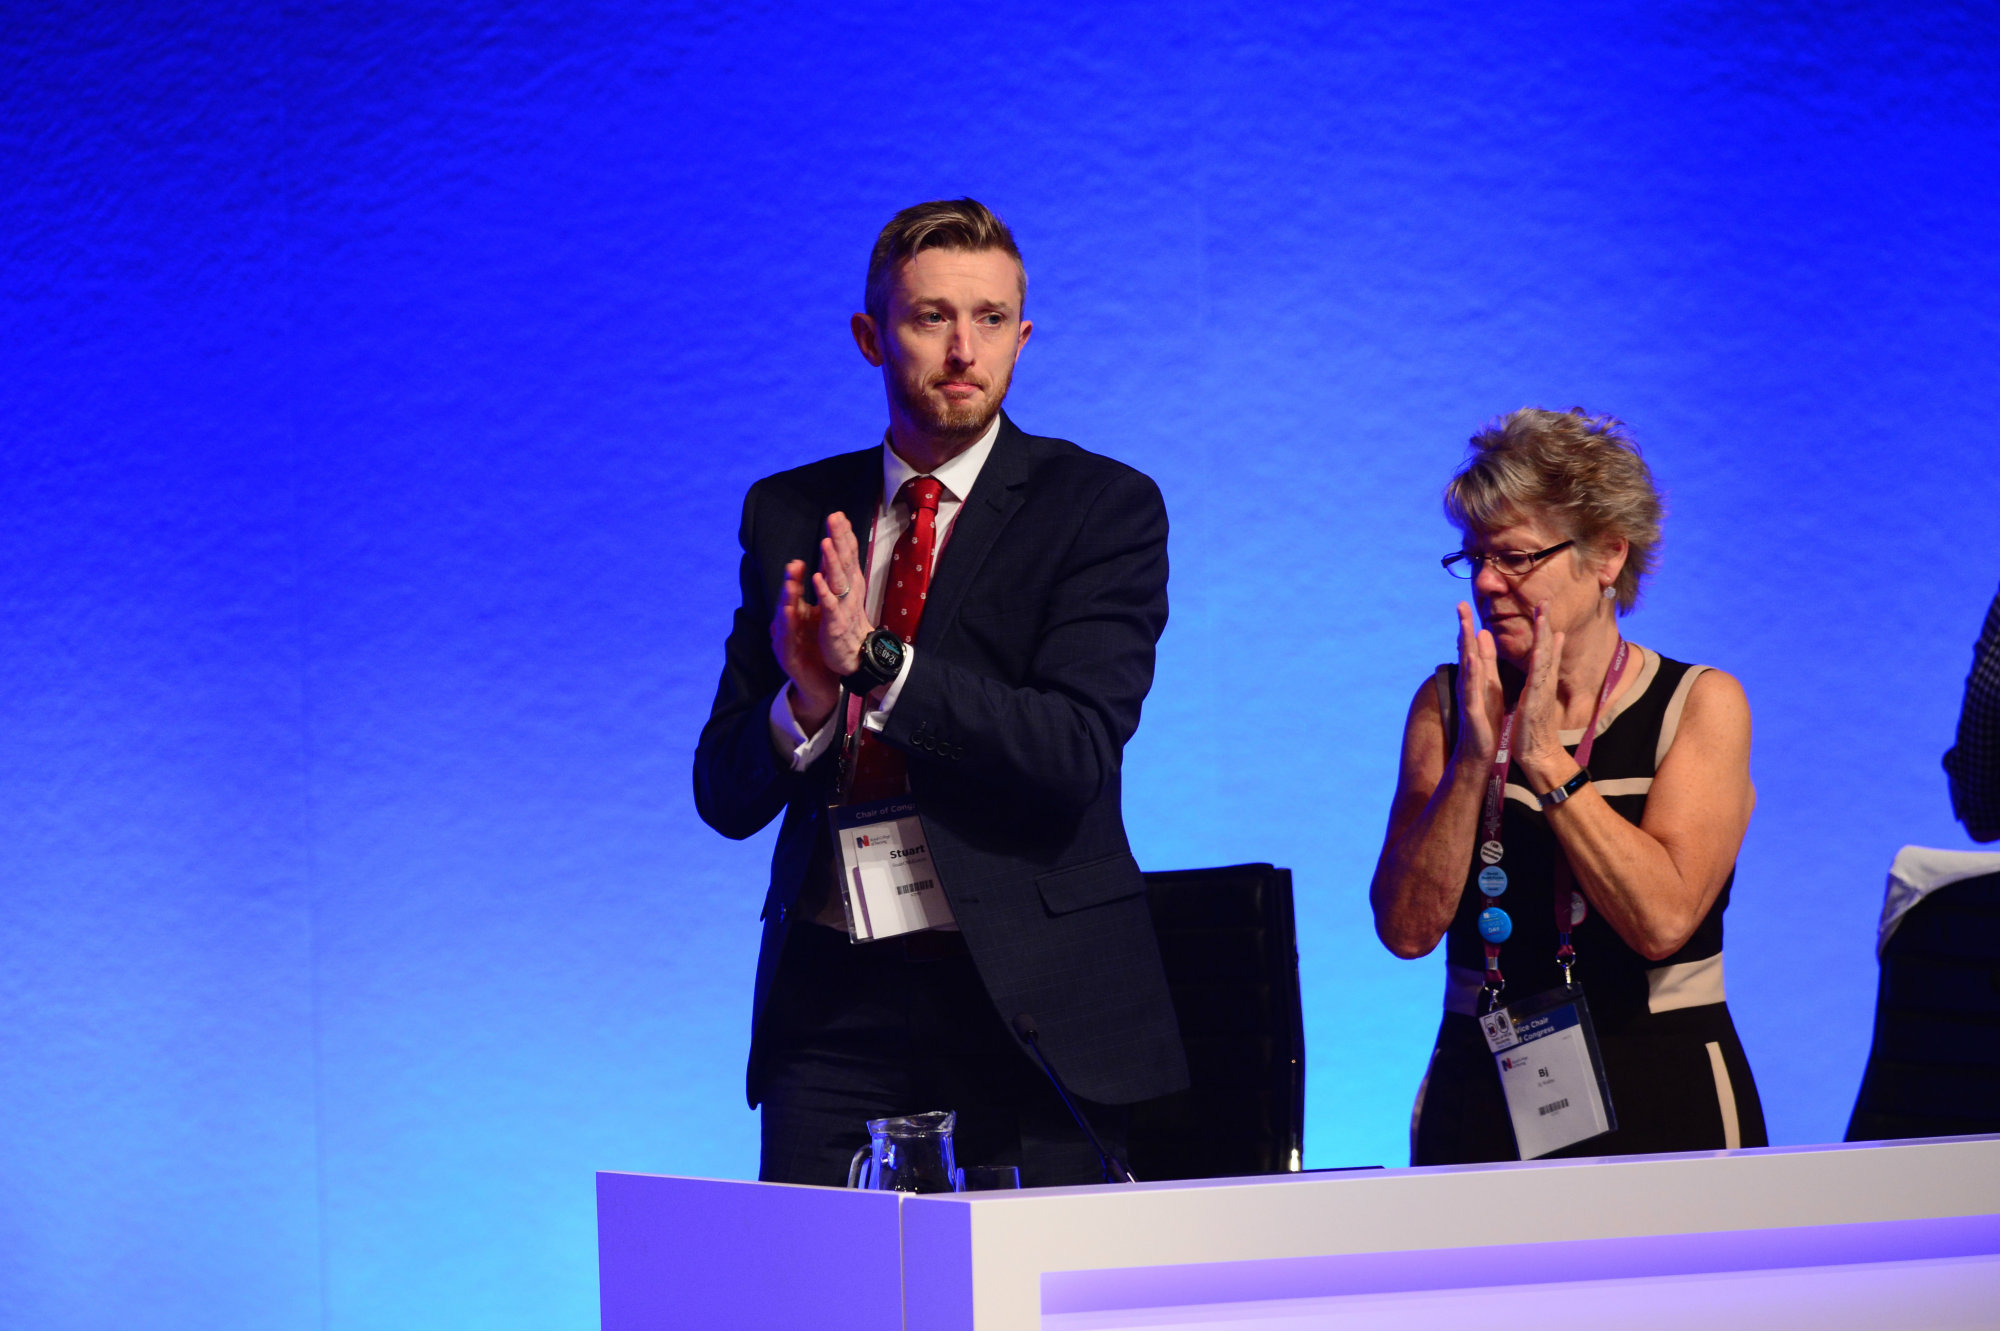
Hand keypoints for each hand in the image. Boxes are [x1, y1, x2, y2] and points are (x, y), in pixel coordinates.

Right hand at [771, 557, 838, 732]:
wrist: (823, 684)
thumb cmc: (819, 650)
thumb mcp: (821, 621)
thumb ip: (820, 600)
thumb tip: (824, 572)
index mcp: (795, 617)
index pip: (793, 594)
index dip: (794, 578)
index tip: (798, 561)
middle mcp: (786, 628)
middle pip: (785, 603)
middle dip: (788, 586)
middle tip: (792, 568)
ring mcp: (784, 643)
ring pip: (783, 622)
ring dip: (785, 605)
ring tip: (789, 590)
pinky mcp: (787, 659)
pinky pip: (785, 643)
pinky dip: (787, 631)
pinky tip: (790, 619)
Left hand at [810, 511, 874, 676]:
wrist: (857, 655)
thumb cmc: (848, 621)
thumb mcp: (847, 591)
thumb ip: (841, 569)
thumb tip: (837, 544)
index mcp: (852, 583)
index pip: (849, 554)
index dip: (844, 534)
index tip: (838, 514)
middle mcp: (850, 591)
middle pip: (846, 560)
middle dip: (840, 539)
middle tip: (835, 518)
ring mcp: (844, 606)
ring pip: (838, 580)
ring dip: (832, 560)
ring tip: (826, 542)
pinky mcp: (836, 623)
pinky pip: (830, 605)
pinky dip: (824, 592)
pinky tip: (817, 578)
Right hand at [1453, 602, 1504, 768]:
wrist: (1479, 753)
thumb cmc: (1486, 720)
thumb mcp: (1489, 686)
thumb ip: (1486, 662)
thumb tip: (1481, 635)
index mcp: (1476, 677)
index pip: (1471, 648)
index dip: (1468, 626)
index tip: (1464, 605)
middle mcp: (1469, 683)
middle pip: (1465, 651)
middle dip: (1464, 628)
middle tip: (1460, 605)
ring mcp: (1469, 696)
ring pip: (1467, 667)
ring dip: (1465, 646)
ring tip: (1465, 625)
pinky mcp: (1472, 711)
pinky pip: (1471, 689)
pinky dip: (1470, 673)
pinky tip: (1470, 659)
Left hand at [1512, 603, 1572, 782]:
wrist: (1538, 753)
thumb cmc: (1534, 725)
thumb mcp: (1538, 695)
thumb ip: (1544, 676)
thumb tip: (1547, 663)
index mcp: (1540, 679)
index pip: (1544, 648)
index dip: (1543, 626)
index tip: (1543, 604)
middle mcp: (1543, 682)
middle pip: (1546, 647)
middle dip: (1545, 624)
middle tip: (1545, 600)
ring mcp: (1541, 691)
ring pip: (1544, 659)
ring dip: (1543, 637)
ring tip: (1544, 616)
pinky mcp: (1535, 702)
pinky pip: (1537, 680)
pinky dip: (1540, 664)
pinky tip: (1540, 648)